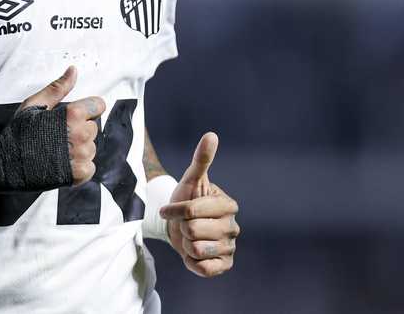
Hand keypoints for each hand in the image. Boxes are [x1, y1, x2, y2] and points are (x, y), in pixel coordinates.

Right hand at [18, 65, 105, 185]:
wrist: (6, 164)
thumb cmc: (18, 133)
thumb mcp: (35, 104)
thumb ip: (58, 87)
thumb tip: (73, 70)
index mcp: (72, 114)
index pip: (98, 105)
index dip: (85, 109)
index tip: (71, 117)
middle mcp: (81, 134)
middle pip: (93, 127)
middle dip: (79, 129)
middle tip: (57, 135)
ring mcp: (81, 155)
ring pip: (92, 147)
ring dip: (79, 148)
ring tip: (57, 150)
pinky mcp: (79, 174)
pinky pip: (90, 166)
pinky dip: (79, 166)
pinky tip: (61, 163)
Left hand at [159, 132, 239, 277]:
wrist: (179, 226)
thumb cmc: (185, 199)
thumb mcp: (190, 179)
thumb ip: (201, 159)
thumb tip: (211, 135)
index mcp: (228, 205)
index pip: (192, 210)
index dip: (174, 210)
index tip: (169, 209)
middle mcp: (234, 227)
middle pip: (193, 230)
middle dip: (181, 228)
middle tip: (184, 224)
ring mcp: (231, 247)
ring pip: (197, 249)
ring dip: (186, 244)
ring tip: (190, 237)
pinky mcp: (225, 266)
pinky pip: (205, 269)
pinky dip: (193, 262)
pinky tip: (194, 253)